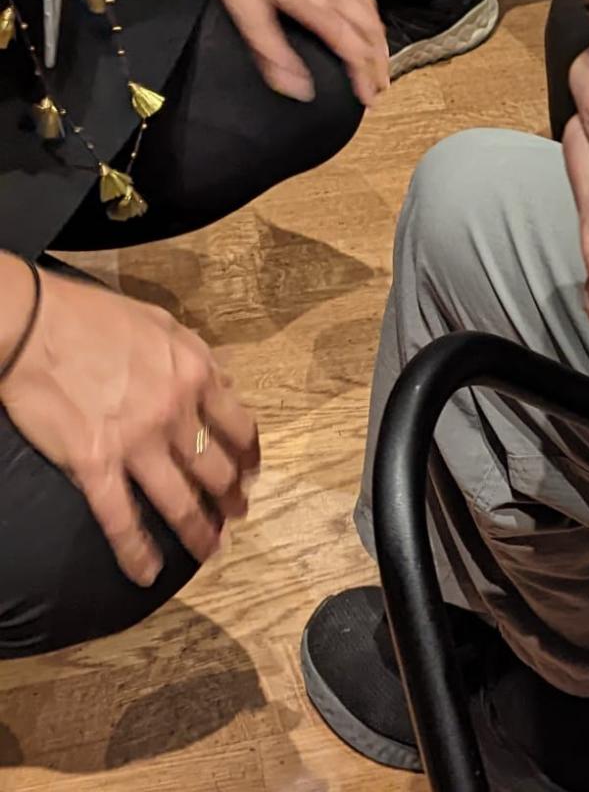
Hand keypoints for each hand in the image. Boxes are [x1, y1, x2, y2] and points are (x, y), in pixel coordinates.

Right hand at [0, 258, 258, 586]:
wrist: (34, 326)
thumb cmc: (93, 317)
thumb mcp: (161, 324)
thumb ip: (194, 356)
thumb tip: (220, 383)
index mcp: (195, 373)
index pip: (238, 424)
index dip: (248, 455)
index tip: (251, 472)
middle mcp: (175, 411)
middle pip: (216, 468)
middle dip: (231, 498)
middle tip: (237, 514)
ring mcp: (137, 442)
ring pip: (180, 500)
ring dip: (200, 531)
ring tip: (211, 550)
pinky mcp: (95, 465)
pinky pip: (121, 520)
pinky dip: (137, 552)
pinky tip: (146, 574)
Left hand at [192, 0, 388, 106]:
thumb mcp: (246, 10)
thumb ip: (273, 52)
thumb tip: (299, 89)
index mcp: (316, 5)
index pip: (353, 49)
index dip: (364, 77)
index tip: (370, 99)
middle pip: (370, 32)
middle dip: (379, 62)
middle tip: (381, 87)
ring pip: (370, 11)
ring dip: (380, 39)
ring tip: (380, 59)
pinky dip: (372, 15)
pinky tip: (365, 16)